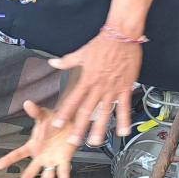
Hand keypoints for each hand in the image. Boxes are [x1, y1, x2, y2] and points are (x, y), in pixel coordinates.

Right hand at [0, 100, 80, 177]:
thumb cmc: (54, 120)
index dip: (8, 159)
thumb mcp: (44, 115)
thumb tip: (27, 103)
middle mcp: (41, 157)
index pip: (18, 154)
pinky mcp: (64, 160)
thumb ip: (35, 111)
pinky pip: (63, 172)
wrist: (71, 122)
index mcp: (33, 146)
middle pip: (30, 173)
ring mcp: (52, 160)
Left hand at [50, 32, 140, 146]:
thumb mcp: (82, 52)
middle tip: (73, 142)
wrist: (122, 35)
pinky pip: (124, 107)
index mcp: (87, 79)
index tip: (58, 124)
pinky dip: (124, 120)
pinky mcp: (125, 88)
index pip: (73, 100)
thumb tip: (52, 63)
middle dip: (79, 128)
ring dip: (100, 129)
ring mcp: (112, 89)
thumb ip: (67, 61)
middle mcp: (98, 87)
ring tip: (95, 142)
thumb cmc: (103, 43)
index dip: (64, 113)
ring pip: (105, 112)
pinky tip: (123, 132)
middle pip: (86, 111)